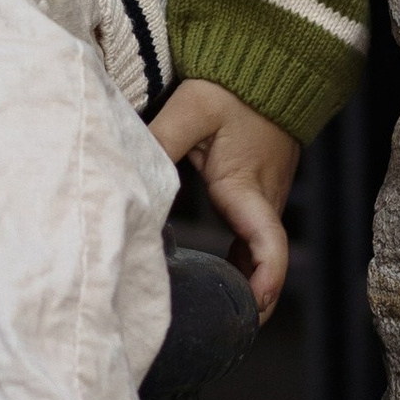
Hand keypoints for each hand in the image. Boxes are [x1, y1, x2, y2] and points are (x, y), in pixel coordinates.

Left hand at [150, 78, 300, 316]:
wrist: (268, 66)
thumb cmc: (231, 88)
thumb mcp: (192, 110)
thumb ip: (161, 141)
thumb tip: (131, 175)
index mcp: (247, 188)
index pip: (268, 247)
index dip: (263, 282)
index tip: (250, 309)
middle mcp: (264, 200)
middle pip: (264, 264)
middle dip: (250, 301)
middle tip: (219, 333)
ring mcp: (266, 198)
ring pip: (261, 254)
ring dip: (246, 285)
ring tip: (216, 317)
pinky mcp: (259, 192)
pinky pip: (256, 238)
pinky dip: (244, 264)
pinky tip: (222, 278)